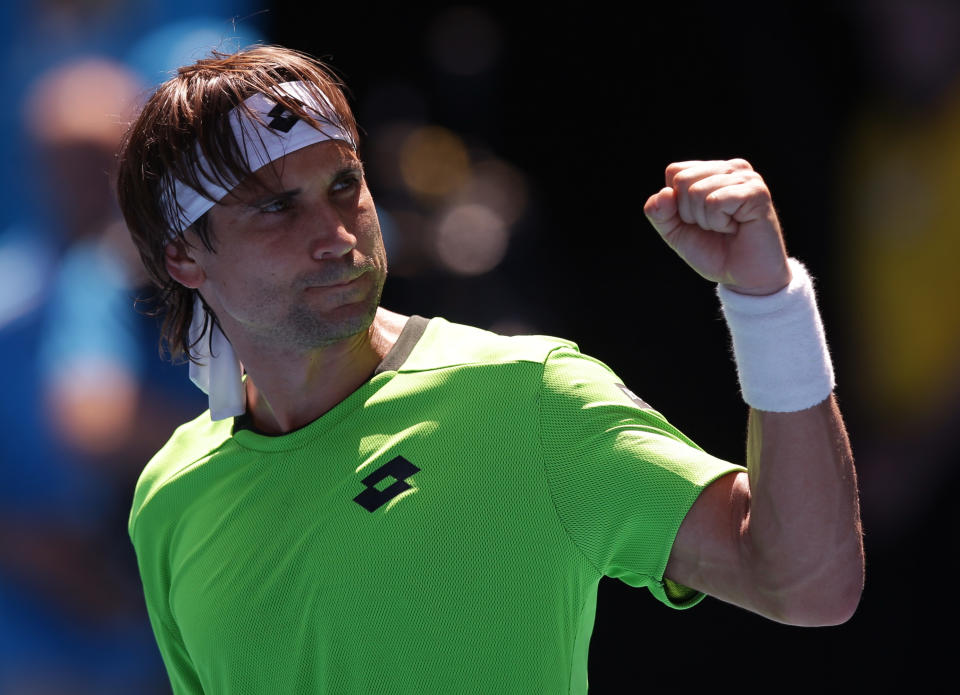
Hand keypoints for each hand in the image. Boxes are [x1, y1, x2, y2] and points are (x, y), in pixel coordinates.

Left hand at [643, 159, 790, 294]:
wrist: (744, 278)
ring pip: (697, 191)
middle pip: (683, 179)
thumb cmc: (713, 251)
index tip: (697, 220)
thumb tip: (664, 193)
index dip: (676, 203)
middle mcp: (731, 168)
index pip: (674, 171)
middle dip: (689, 212)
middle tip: (714, 226)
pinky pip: (715, 201)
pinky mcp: (756, 192)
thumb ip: (659, 212)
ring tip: (727, 227)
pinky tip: (736, 227)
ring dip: (705, 220)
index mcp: (712, 171)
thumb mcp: (675, 232)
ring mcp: (746, 178)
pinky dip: (718, 222)